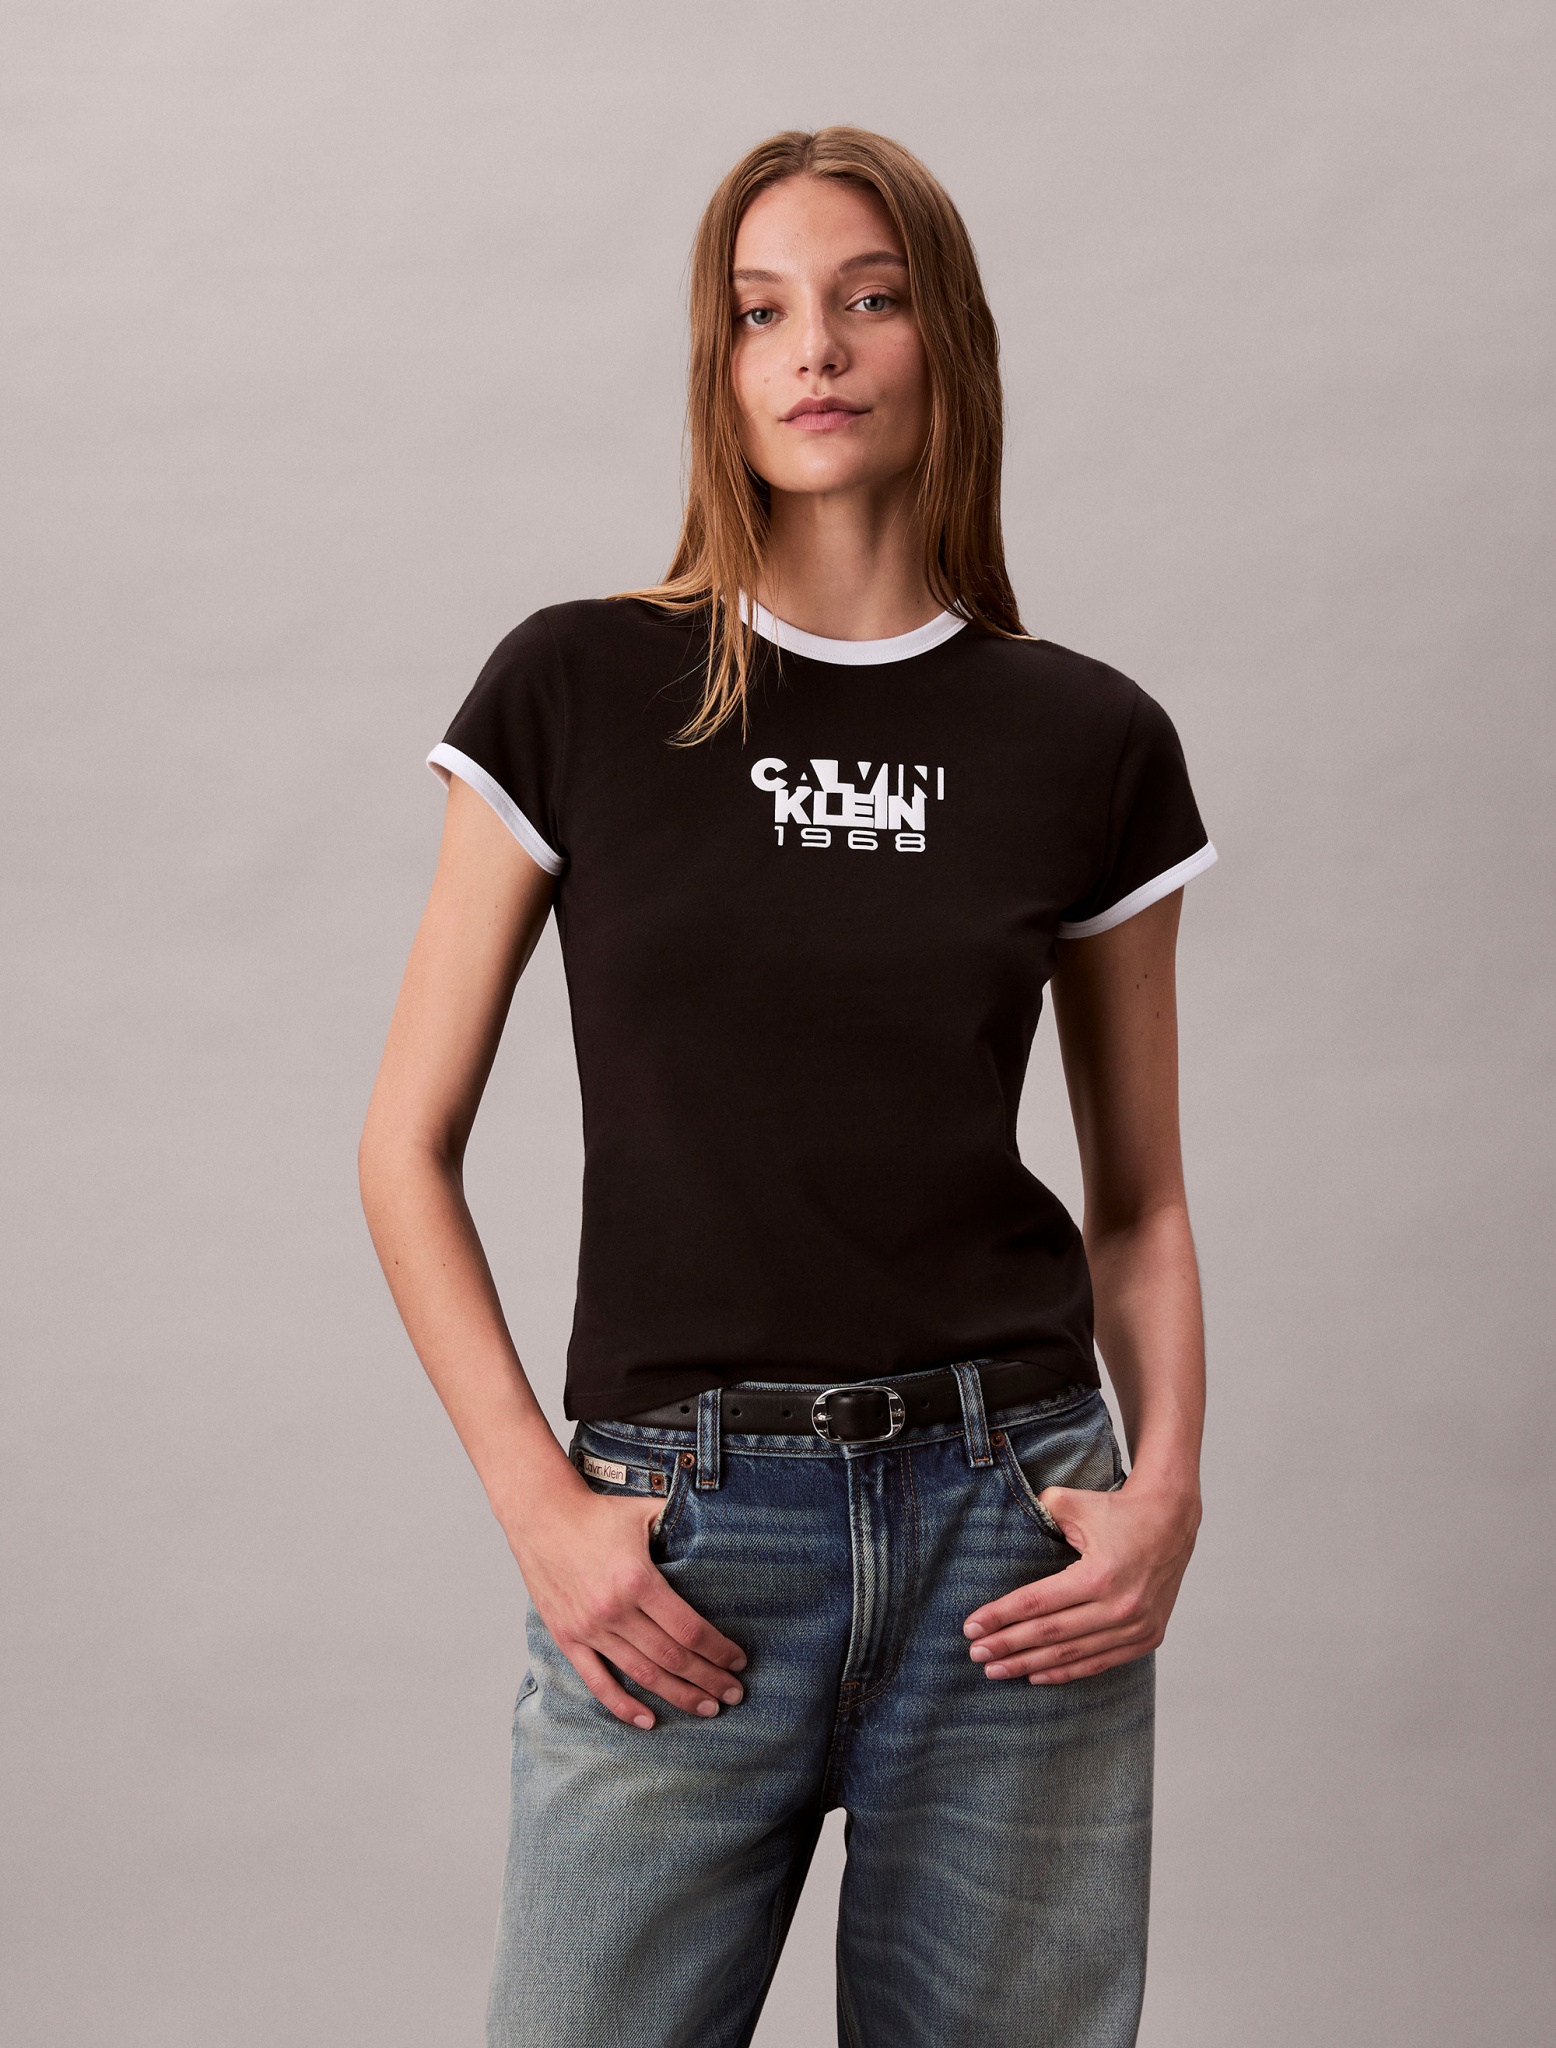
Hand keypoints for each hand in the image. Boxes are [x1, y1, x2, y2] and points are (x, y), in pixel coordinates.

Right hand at [507, 1470, 746, 1729]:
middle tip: (734, 1694)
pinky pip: (597, 1681)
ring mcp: (589, 1628)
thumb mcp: (646, 1513)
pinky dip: (623, 1706)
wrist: (541, 1515)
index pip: (688, 1628)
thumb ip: (682, 1525)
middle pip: (672, 1657)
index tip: (738, 1661)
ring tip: (707, 1708)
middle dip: (708, 1679)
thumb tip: (721, 1531)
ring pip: (642, 1674)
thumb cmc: (597, 1513)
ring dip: (678, 1696)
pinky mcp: (567, 1638)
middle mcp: (613, 1610)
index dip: (718, 1649)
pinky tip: (649, 1721)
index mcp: (637, 1580)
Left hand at [963, 1475, 1199, 1684]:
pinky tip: (1036, 1675)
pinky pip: (1099, 1662)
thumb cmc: (1116, 1510)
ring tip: (996, 1670)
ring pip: (1072, 1654)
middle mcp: (1119, 1606)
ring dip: (1030, 1664)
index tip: (971, 1628)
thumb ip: (1037, 1513)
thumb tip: (1003, 1527)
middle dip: (1007, 1646)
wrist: (1171, 1519)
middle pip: (1049, 1634)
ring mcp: (1135, 1626)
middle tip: (976, 1654)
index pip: (1035, 1603)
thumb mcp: (1072, 1502)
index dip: (1000, 1617)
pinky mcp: (1147, 1637)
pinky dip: (1066, 1672)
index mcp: (1098, 1575)